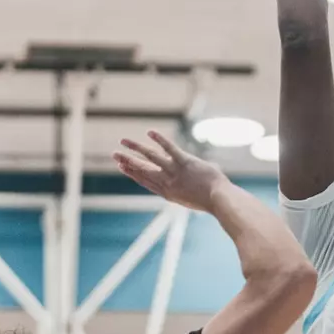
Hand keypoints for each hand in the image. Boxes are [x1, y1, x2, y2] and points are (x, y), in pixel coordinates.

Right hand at [114, 130, 228, 212]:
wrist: (219, 199)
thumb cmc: (208, 200)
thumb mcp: (188, 199)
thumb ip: (178, 190)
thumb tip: (174, 184)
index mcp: (167, 192)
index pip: (145, 181)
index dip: (132, 173)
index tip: (121, 166)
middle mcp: (167, 182)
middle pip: (143, 169)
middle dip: (127, 161)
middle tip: (114, 154)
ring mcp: (175, 171)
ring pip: (151, 157)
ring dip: (135, 148)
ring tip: (123, 141)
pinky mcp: (185, 162)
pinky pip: (169, 148)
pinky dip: (159, 140)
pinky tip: (149, 132)